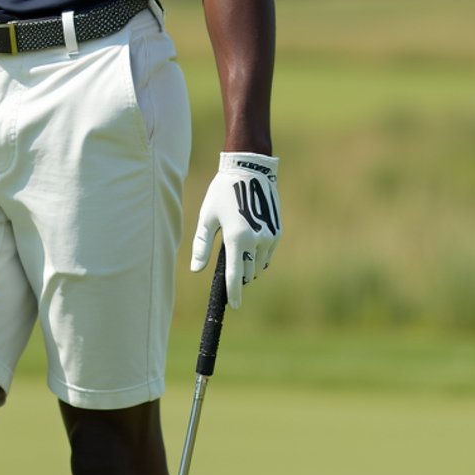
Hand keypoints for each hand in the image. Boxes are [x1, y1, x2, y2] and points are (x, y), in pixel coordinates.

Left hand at [191, 152, 280, 308]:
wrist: (250, 169)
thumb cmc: (222, 192)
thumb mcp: (207, 217)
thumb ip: (202, 246)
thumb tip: (196, 270)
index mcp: (237, 239)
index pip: (235, 275)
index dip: (234, 293)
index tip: (234, 306)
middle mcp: (257, 241)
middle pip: (248, 273)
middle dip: (238, 275)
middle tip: (226, 263)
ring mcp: (270, 237)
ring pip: (259, 265)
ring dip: (248, 264)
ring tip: (236, 248)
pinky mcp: (277, 231)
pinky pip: (267, 253)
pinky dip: (258, 254)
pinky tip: (248, 242)